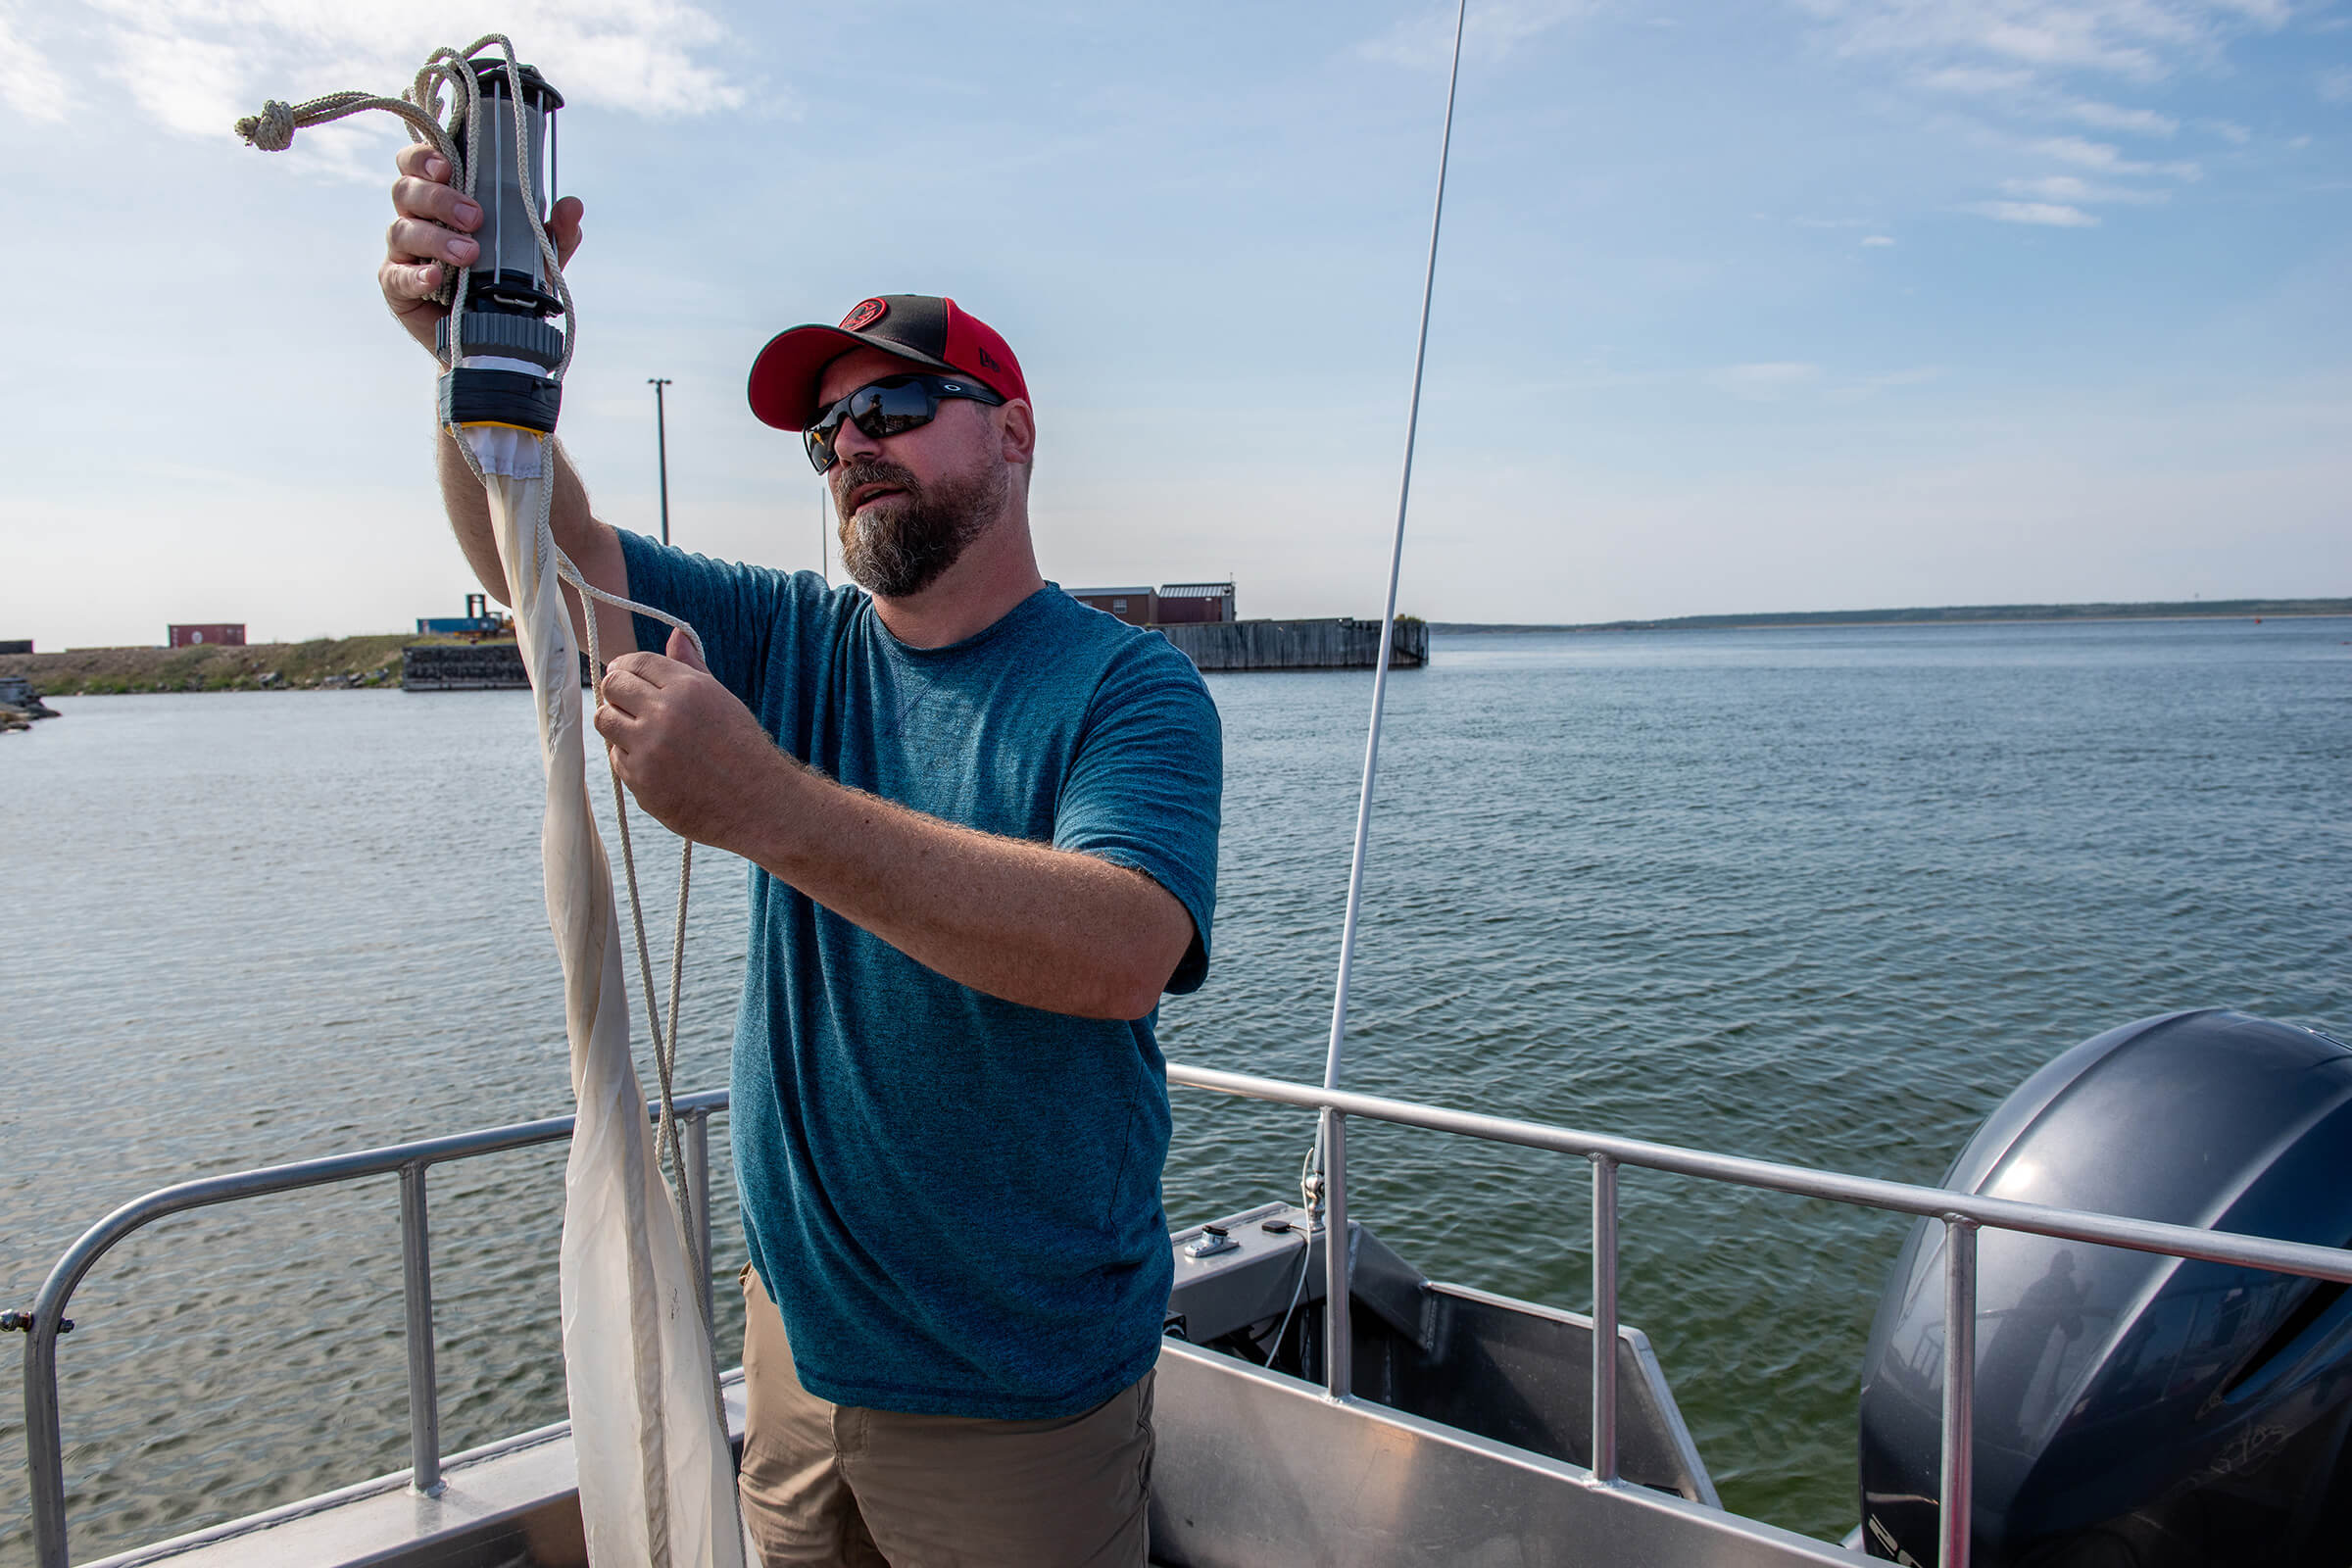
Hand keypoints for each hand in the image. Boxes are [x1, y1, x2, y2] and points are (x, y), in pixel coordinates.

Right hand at [381, 143, 583, 354]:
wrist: (491, 338)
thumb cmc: (505, 284)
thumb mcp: (536, 258)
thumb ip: (553, 232)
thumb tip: (571, 206)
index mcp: (442, 201)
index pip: (418, 165)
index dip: (425, 158)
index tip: (448, 167)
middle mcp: (416, 220)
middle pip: (406, 191)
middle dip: (439, 199)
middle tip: (473, 217)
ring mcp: (403, 253)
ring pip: (401, 230)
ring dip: (435, 238)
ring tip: (468, 254)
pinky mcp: (395, 286)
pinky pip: (396, 275)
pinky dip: (415, 275)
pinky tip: (433, 277)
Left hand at [594, 629, 788, 851]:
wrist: (757, 802)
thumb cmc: (741, 748)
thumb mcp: (721, 699)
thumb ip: (691, 667)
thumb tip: (674, 633)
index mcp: (688, 688)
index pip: (637, 662)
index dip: (625, 666)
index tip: (626, 676)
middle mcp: (665, 714)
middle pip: (612, 686)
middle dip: (616, 691)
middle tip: (627, 703)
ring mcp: (649, 749)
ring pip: (604, 720)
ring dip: (614, 722)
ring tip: (635, 731)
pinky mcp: (640, 780)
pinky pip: (615, 758)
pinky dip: (628, 757)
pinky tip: (654, 762)